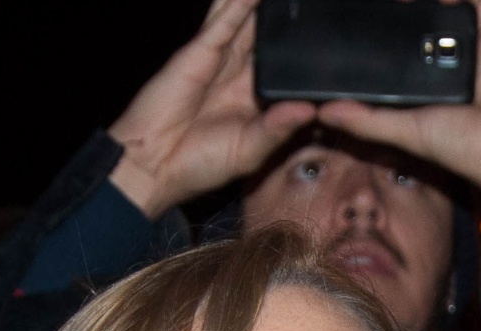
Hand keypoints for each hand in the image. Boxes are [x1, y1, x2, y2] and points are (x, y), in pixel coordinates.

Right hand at [108, 0, 320, 219]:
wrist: (154, 165)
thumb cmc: (199, 164)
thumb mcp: (250, 151)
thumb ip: (278, 129)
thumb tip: (309, 111)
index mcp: (254, 97)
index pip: (283, 65)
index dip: (300, 48)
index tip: (326, 32)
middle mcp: (238, 73)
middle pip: (264, 34)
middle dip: (282, 15)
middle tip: (307, 3)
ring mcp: (218, 58)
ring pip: (244, 19)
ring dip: (258, 4)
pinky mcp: (199, 52)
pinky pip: (223, 21)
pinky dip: (237, 5)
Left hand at [317, 0, 480, 204]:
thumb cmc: (466, 151)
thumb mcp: (407, 131)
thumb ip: (367, 119)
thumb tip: (324, 113)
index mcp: (443, 79)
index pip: (415, 40)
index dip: (396, 21)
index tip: (371, 7)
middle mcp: (467, 57)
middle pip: (439, 14)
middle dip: (416, 2)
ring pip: (466, 1)